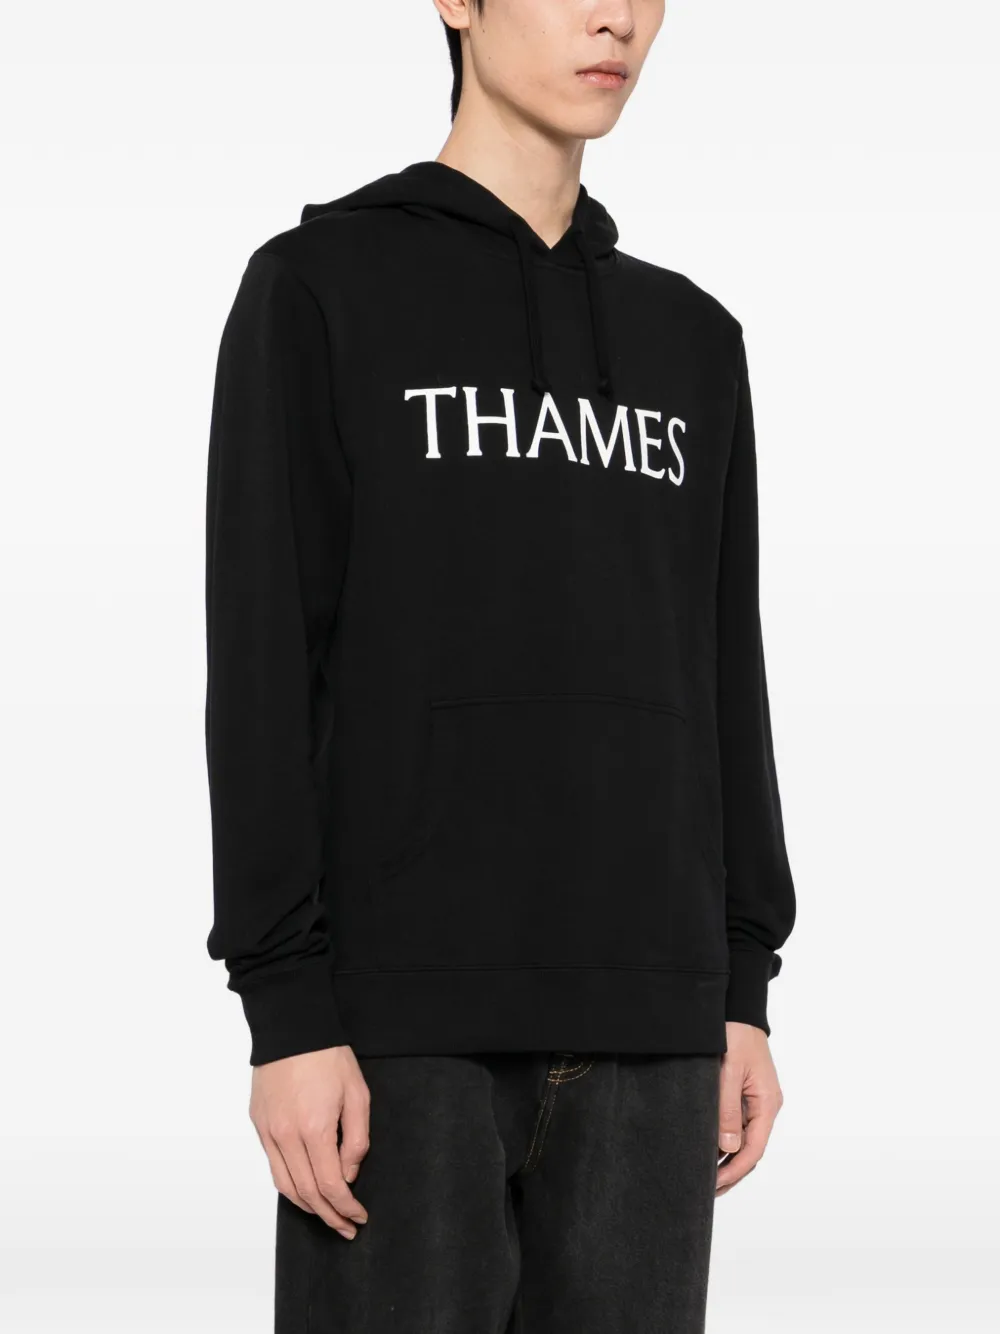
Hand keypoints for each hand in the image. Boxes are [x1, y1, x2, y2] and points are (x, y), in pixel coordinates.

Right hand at [250, 1045, 370, 1237]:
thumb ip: (356, 1140)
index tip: (359, 1216)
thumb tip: (348, 1175)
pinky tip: (304, 1190)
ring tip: (327, 1215)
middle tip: (346, 1227)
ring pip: (285, 1186)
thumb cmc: (329, 1057)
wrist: (293, 1027)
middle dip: (329, 1216)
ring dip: (307, 1207)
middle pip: (306, 1193)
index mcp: (314, 1128)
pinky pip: (273, 1166)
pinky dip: (289, 1185)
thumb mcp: (357, 1094)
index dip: (346, 1207)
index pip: (330, 1185)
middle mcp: (286, 1135)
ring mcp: (268, 1131)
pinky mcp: (259, 1124)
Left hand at [716, 1022, 783, 1196]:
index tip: (715, 1185)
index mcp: (767, 1102)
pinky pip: (737, 1124)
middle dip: (731, 1172)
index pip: (754, 1148)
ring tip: (705, 1178)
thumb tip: (728, 1148)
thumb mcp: (728, 1071)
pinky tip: (708, 1150)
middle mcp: (765, 1105)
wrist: (736, 1009)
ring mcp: (755, 1100)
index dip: (735, 1170)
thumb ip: (727, 1109)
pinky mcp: (744, 1094)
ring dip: (727, 1159)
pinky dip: (724, 1141)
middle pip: (750, 1149)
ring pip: (743, 1139)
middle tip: (707, 1190)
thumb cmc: (734, 1033)